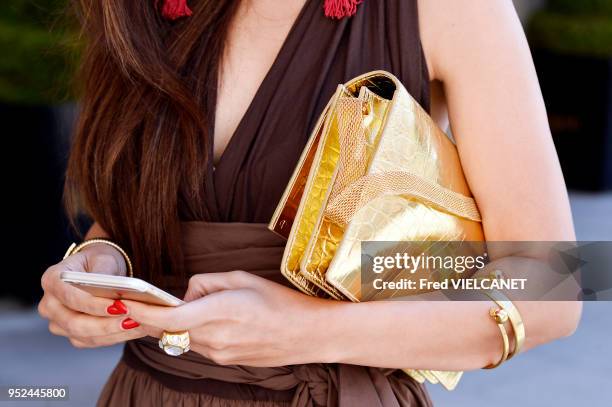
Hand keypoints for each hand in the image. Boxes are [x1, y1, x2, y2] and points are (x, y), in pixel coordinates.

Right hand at [38, 244, 145, 347]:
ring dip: (113, 333)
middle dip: (106, 324)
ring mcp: (58, 322)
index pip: (70, 296)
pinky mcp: (72, 334)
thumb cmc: (99, 261)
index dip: (93, 304)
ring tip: (139, 324)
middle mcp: (49, 304)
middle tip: (133, 319)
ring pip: (84, 336)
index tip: (118, 306)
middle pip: (74, 322)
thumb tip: (116, 289)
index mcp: (51, 280)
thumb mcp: (103, 258)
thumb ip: (105, 272)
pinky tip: (134, 329)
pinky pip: (92, 341)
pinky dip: (115, 337)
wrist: (97, 270)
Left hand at [124, 271, 337, 365]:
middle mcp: (213, 339)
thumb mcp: (242, 278)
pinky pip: (199, 345)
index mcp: (217, 313)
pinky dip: (194, 331)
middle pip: (169, 329)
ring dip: (178, 323)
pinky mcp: (226, 361)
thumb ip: (206, 283)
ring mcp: (219, 354)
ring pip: (182, 337)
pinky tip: (214, 319)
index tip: (124, 304)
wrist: (308, 334)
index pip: (166, 316)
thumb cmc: (280, 302)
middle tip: (146, 301)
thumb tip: (187, 294)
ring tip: (199, 305)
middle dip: (156, 315)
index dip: (141, 311)